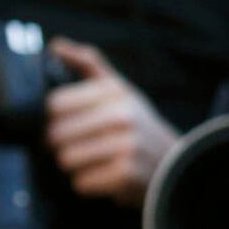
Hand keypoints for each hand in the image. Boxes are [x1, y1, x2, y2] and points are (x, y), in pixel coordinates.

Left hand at [45, 39, 179, 207]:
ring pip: (66, 159)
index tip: (66, 122)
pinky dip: (88, 184)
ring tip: (94, 161)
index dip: (52, 117)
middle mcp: (122, 117)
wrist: (176, 165)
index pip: (55, 104)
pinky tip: (105, 176)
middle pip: (56, 135)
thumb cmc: (139, 126)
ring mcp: (125, 147)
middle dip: (62, 144)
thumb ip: (89, 64)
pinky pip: (81, 183)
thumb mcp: (121, 90)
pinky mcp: (126, 175)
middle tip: (80, 145)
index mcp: (116, 92)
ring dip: (73, 165)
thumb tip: (55, 44)